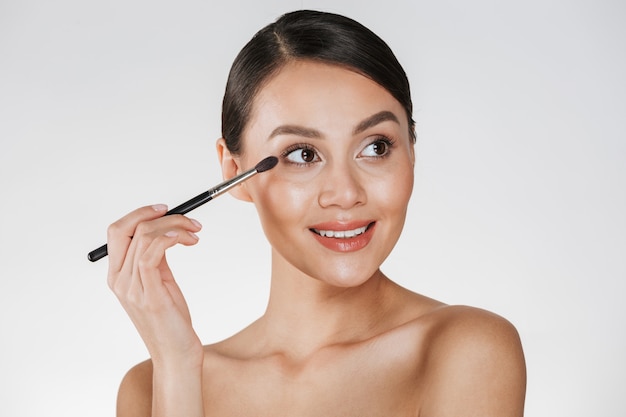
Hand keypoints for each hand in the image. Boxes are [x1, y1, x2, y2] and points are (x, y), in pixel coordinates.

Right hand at [106, 204, 203, 365]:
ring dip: (175, 226)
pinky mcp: (148, 294)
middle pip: (126, 229)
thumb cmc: (171, 320)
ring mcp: (131, 288)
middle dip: (157, 215)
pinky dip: (170, 238)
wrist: (176, 353)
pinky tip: (187, 240)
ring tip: (195, 233)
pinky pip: (152, 253)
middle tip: (187, 219)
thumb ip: (155, 258)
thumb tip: (165, 232)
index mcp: (117, 275)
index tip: (165, 210)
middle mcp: (119, 280)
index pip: (117, 231)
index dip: (139, 214)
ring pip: (144, 237)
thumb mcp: (160, 282)